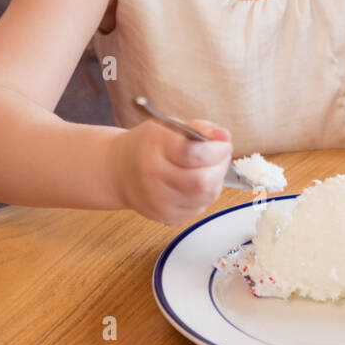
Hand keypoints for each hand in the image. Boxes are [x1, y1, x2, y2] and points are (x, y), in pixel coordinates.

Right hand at [118, 117, 232, 226]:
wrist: (120, 172)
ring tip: (207, 167)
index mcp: (153, 148)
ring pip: (206, 196)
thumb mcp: (169, 126)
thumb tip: (224, 137)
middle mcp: (153, 178)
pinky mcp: (167, 217)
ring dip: (216, 180)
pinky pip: (200, 207)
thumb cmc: (148, 146)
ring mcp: (159, 202)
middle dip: (220, 166)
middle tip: (219, 155)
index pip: (193, 154)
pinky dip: (205, 194)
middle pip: (202, 181)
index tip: (223, 142)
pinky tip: (194, 183)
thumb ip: (199, 128)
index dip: (216, 149)